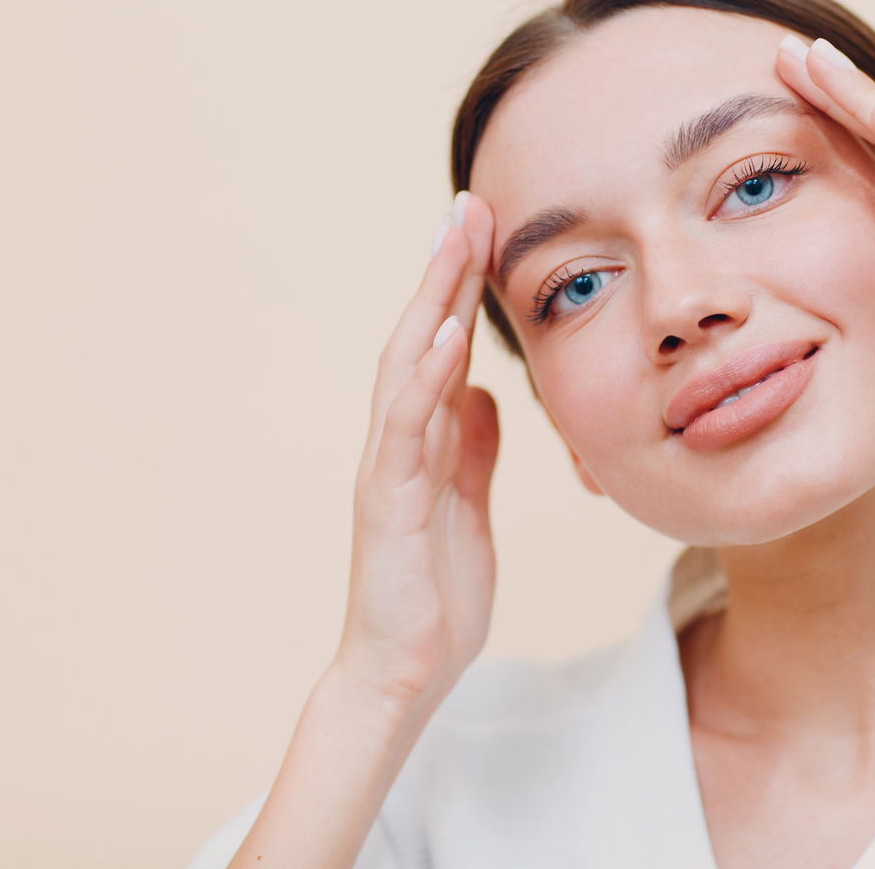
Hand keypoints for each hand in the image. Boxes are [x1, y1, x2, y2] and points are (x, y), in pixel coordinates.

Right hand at [333, 190, 501, 713]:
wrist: (404, 672)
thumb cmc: (435, 595)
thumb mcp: (471, 507)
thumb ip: (472, 449)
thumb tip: (485, 395)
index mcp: (421, 440)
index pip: (441, 346)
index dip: (461, 286)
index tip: (485, 228)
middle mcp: (397, 441)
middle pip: (420, 336)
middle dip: (445, 269)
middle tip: (470, 202)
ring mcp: (389, 467)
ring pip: (405, 365)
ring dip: (431, 299)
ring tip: (456, 238)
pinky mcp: (390, 501)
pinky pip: (406, 428)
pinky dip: (423, 377)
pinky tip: (446, 333)